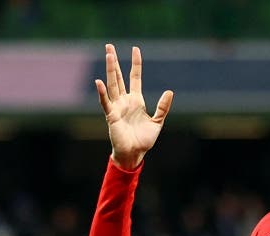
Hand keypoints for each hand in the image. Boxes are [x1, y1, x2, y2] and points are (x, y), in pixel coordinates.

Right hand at [95, 44, 172, 170]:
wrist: (134, 154)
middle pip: (118, 77)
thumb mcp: (157, 122)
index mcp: (136, 101)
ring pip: (112, 85)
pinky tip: (99, 82)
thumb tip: (170, 91)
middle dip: (114, 62)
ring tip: (108, 55)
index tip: (135, 49)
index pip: (134, 77)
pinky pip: (106, 103)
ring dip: (110, 70)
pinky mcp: (111, 116)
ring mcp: (117, 107)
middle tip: (109, 46)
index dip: (135, 64)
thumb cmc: (144, 140)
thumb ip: (162, 107)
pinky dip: (102, 93)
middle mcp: (125, 101)